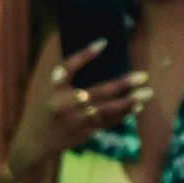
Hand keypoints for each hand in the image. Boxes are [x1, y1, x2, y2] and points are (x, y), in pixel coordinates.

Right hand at [4, 42, 152, 179]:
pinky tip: (137, 107)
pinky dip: (124, 114)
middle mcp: (64, 104)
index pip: (69, 67)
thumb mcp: (49, 90)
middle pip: (99, 91)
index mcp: (53, 88)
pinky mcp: (84, 131)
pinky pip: (108, 121)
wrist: (36, 140)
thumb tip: (96, 53)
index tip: (104, 43)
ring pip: (108, 109)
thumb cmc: (47, 109)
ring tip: (147, 93)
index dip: (85, 54)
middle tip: (143, 76)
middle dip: (123, 84)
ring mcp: (76, 119)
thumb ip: (66, 76)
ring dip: (129, 101)